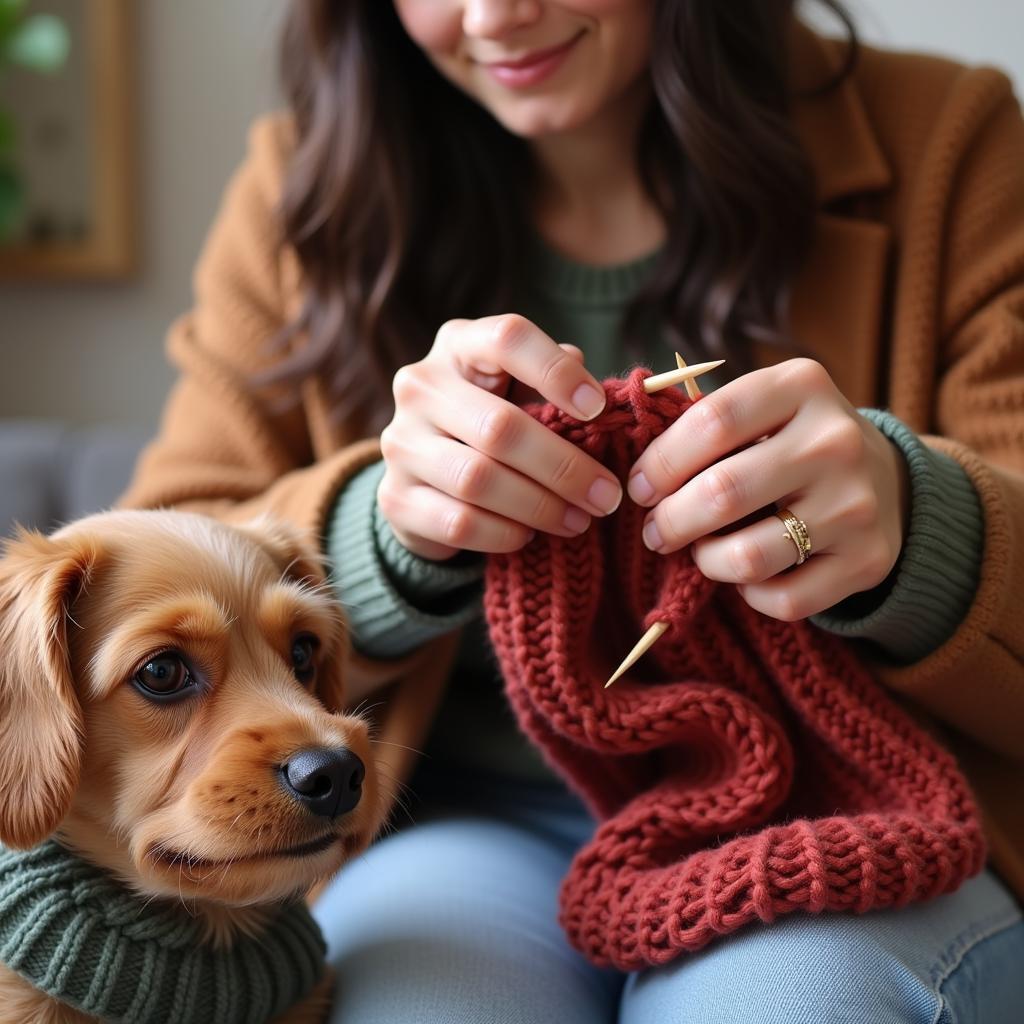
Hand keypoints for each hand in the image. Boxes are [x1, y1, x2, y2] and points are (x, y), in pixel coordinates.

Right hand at [378, 315, 623, 560]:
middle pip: (499, 427)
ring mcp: (401, 443)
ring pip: (478, 479)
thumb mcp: (520, 391)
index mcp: (459, 345)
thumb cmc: (491, 422)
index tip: (598, 409)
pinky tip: (529, 536)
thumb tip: (603, 400)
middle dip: (564, 467)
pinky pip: (459, 522)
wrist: (426, 478)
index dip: (556, 371)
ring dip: (539, 507)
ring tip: (578, 520)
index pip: (507, 338)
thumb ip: (557, 385)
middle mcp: (420, 386)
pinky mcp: (395, 498)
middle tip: (605, 495)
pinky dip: (504, 534)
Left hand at [626, 358, 910, 620]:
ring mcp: (856, 504)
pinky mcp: (868, 560)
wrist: (886, 478)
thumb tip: (634, 462)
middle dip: (670, 521)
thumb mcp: (764, 406)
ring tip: (699, 551)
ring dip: (706, 561)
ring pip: (749, 557)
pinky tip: (747, 576)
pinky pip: (784, 599)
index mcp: (803, 386)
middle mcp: (836, 442)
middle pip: (722, 493)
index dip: (661, 462)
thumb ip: (704, 423)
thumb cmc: (794, 441)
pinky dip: (750, 595)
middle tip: (655, 531)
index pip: (711, 423)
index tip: (640, 488)